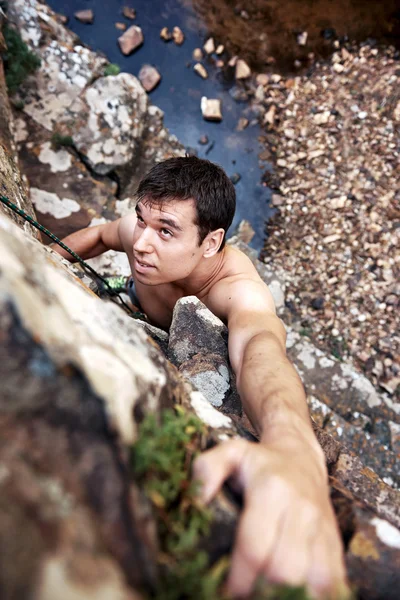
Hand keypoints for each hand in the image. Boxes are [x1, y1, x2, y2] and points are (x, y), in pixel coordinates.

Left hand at [193, 438, 348, 598]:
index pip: (255, 547)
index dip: (239, 578)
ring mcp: (322, 527)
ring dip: (291, 593)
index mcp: (271, 490)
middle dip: (262, 589)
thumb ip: (207, 469)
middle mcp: (301, 510)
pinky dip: (316, 593)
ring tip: (268, 594)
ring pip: (316, 580)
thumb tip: (196, 501)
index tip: (225, 591)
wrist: (300, 455)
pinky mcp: (335, 541)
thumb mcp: (229, 452)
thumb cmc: (258, 460)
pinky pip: (334, 579)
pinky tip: (293, 591)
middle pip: (285, 569)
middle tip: (244, 594)